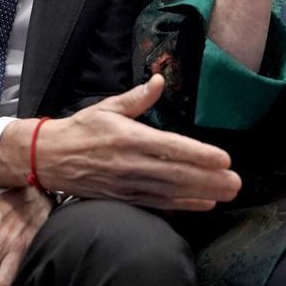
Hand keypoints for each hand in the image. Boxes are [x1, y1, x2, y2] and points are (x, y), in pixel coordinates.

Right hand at [0, 75, 241, 209]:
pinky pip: (158, 204)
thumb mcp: (107, 107)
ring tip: (227, 193)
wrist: (49, 158)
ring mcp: (127, 184)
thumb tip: (160, 80)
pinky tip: (204, 204)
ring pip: (171, 191)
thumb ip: (137, 98)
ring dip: (201, 193)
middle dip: (208, 178)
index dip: (198, 154)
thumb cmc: (81, 130)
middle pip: (176, 173)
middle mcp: (130, 163)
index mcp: (127, 138)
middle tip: (236, 181)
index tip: (222, 158)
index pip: (170, 147)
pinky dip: (182, 206)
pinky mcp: (124, 198)